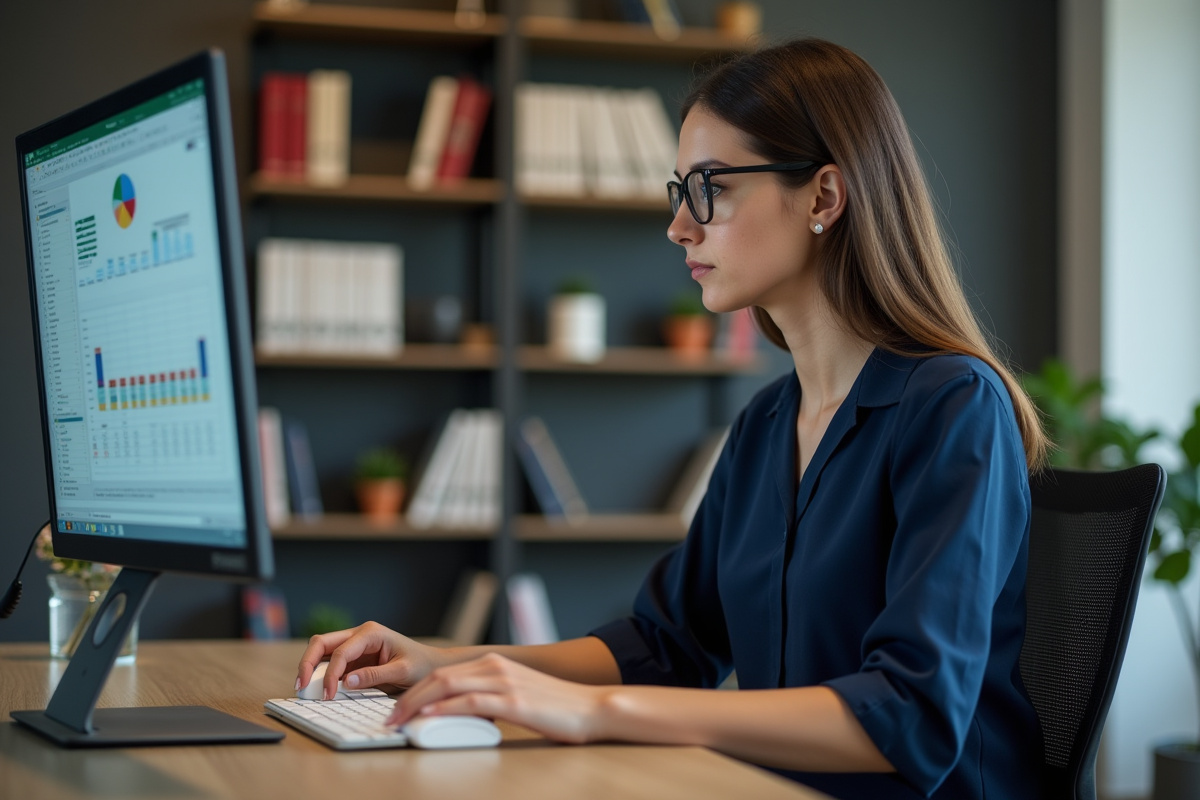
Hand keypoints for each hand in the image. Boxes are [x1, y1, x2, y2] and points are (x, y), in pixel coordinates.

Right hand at [296, 621, 442, 700]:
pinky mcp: (354, 658)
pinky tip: (317, 688)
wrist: (432, 665)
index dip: (331, 673)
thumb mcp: (402, 671)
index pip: (341, 651)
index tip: (328, 695)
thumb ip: (374, 676)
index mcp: (371, 633)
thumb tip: (346, 681)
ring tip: (304, 688)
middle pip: (322, 643)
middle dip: (308, 663)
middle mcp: (360, 635)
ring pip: (322, 651)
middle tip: (301, 685)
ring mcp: (355, 645)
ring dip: (311, 668)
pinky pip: (331, 663)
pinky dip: (322, 674)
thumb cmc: (421, 665)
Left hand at [385, 653, 609, 743]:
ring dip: (417, 705)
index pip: (443, 674)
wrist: (592, 707)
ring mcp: (504, 683)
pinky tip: (430, 718)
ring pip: (447, 686)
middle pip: (438, 677)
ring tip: (399, 722)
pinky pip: (471, 702)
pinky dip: (445, 709)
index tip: (396, 710)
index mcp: (494, 664)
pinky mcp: (514, 702)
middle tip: (388, 719)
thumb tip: (454, 716)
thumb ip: (487, 700)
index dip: (414, 691)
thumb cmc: (557, 708)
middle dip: (407, 698)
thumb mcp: (516, 697)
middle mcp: (496, 667)